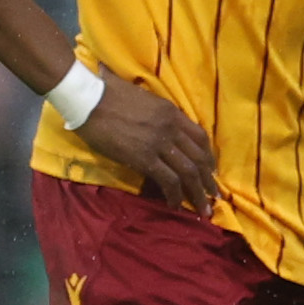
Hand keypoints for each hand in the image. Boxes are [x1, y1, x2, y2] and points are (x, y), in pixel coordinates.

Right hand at [76, 70, 216, 213]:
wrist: (89, 99)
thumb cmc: (109, 95)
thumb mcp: (144, 100)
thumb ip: (158, 115)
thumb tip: (160, 126)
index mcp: (172, 113)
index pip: (201, 137)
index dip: (208, 156)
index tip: (210, 170)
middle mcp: (172, 128)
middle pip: (199, 158)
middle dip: (208, 180)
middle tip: (214, 196)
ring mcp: (159, 144)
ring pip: (189, 172)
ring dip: (197, 193)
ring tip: (203, 209)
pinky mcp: (144, 158)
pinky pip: (168, 180)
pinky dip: (175, 196)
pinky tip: (175, 205)